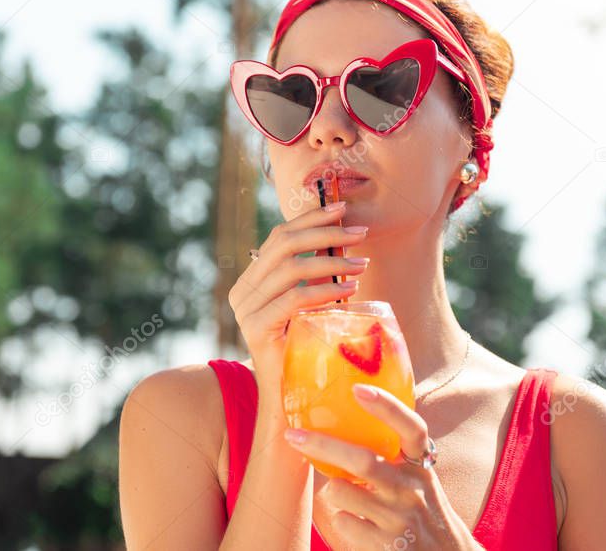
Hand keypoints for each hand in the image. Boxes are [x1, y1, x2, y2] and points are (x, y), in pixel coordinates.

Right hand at [227, 202, 369, 394]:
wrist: (290, 397)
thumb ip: (314, 275)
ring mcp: (246, 310)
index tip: (342, 207)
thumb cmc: (306, 349)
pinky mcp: (257, 328)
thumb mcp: (308, 304)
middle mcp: (242, 291)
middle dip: (326, 233)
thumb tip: (345, 237)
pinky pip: (294, 299)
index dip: (311, 219)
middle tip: (360, 233)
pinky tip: (351, 290)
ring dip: (332, 262)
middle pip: (284, 245)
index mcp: (251, 280)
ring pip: (291, 269)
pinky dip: (326, 291)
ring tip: (362, 263)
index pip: (279, 236)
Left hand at [283, 384, 483, 550]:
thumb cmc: (420, 507)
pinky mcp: (386, 546)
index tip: (358, 388)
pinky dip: (343, 519)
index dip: (387, 407)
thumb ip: (392, 453)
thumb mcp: (416, 477)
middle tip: (293, 435)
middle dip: (323, 445)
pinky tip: (360, 523)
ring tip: (348, 494)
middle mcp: (412, 489)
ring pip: (342, 493)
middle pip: (362, 462)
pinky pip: (343, 521)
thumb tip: (347, 416)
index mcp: (420, 465)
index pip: (412, 429)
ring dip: (334, 490)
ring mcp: (399, 519)